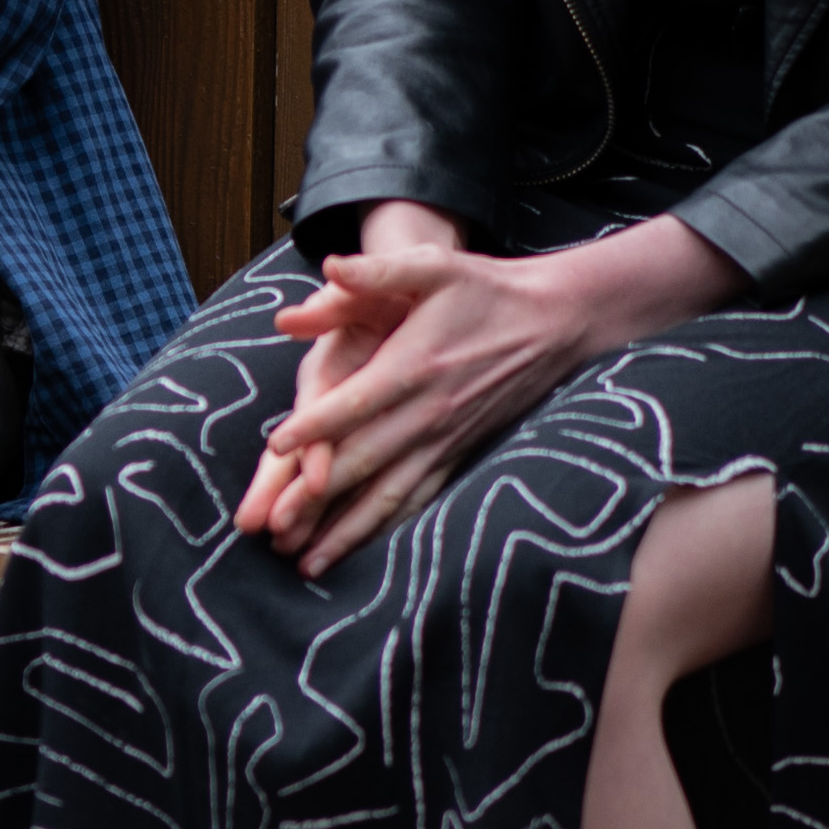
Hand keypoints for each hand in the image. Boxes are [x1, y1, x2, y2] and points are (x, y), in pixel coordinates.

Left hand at [237, 206, 742, 572]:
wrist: (554, 321)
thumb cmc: (485, 289)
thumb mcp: (434, 265)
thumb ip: (379, 270)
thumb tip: (329, 267)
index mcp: (414, 365)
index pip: (355, 403)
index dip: (315, 426)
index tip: (275, 449)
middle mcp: (429, 411)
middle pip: (364, 461)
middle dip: (316, 498)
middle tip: (273, 528)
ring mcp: (446, 439)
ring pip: (389, 493)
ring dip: (347, 530)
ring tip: (306, 563)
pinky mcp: (459, 453)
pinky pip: (419, 499)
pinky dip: (386, 528)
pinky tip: (359, 550)